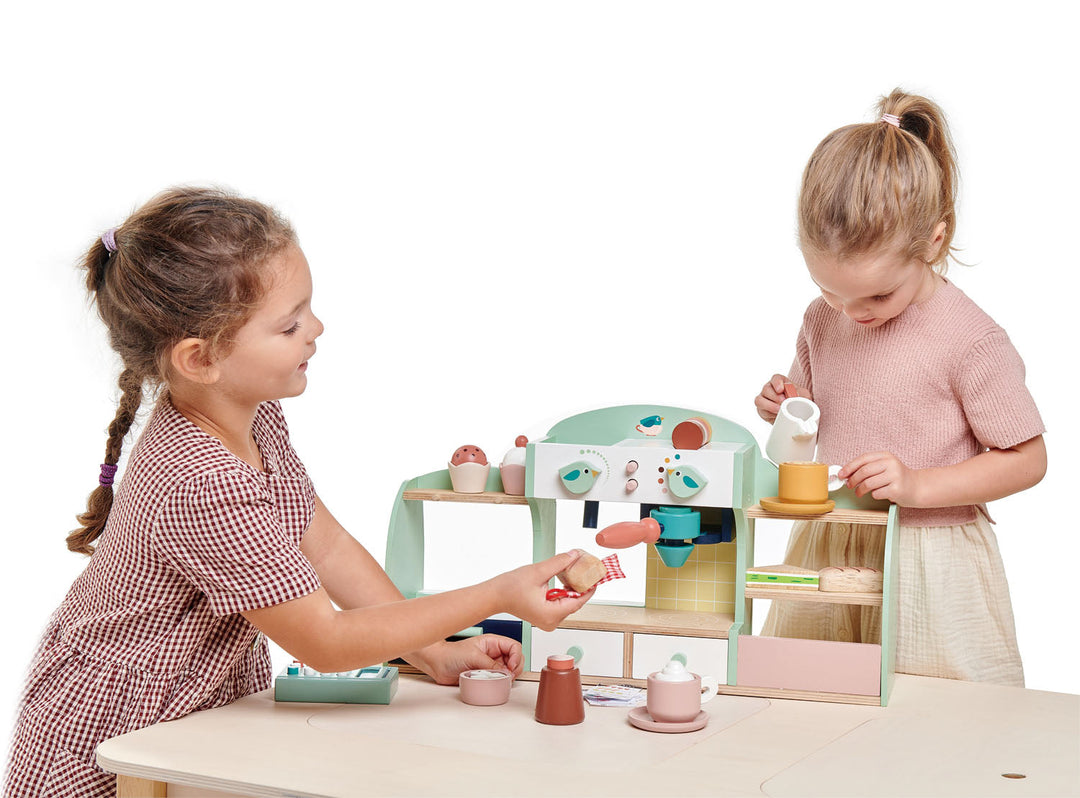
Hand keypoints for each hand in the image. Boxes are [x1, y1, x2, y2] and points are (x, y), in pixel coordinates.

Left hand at [408, 635, 523, 684]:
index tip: (511, 667)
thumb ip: (491, 665)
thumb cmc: (451, 654)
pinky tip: (494, 683)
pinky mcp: (486, 675)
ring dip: (508, 677)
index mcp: (493, 642)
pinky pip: (499, 680)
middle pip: (515, 659)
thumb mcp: (473, 656)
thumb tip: (505, 673)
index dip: (516, 657)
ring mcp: (490, 665)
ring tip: (500, 680)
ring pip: (509, 671)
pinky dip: (500, 683)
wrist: (437, 664)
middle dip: (515, 668)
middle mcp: (494, 653)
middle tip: (508, 676)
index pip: (514, 647)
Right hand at [492, 551, 594, 631]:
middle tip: (586, 568)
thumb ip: (559, 563)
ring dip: (572, 587)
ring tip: (574, 571)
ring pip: (568, 602)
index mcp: (552, 614)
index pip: (579, 601)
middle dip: (581, 585)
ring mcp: (548, 620)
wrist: (495, 596)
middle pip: (575, 602)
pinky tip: (563, 579)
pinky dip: (564, 592)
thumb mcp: (538, 572)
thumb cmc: (509, 589)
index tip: (597, 576)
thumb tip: (575, 556)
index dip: (590, 587)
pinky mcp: (545, 616)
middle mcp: (552, 621)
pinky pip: (561, 603)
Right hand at [755, 374, 801, 422]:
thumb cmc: (797, 401)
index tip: (780, 389)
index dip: (777, 383)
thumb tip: (796, 396)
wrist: (794, 413)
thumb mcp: (804, 395)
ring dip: (769, 406)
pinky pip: (761, 411)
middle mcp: (769, 388)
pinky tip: (776, 416)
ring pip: (759, 400)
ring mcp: (764, 399)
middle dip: (774, 396)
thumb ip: (802, 394)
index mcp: (780, 382)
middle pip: (766, 389)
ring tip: (779, 410)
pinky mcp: (761, 409)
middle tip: (783, 402)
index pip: (776, 378)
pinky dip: (769, 414)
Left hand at [839, 451, 922, 504]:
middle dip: (853, 480)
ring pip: (868, 483)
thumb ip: (867, 468)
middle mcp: (891, 464)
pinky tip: (878, 494)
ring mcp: (895, 476)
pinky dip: (873, 495)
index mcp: (886, 456)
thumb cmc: (896, 478)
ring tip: (859, 493)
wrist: (917, 487)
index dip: (849, 467)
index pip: (863, 459)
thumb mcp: (884, 467)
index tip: (841, 474)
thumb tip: (846, 474)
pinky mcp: (897, 489)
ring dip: (860, 490)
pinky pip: (877, 493)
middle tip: (849, 485)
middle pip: (864, 471)